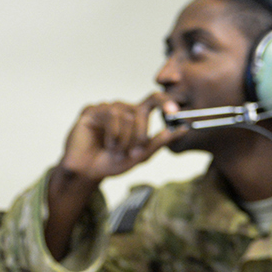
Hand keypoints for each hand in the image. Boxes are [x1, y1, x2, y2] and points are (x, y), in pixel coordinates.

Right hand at [58, 92, 184, 182]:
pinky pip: (111, 115)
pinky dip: (113, 134)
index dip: (165, 101)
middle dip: (140, 136)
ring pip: (127, 116)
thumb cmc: (112, 162)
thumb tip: (183, 129)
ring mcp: (107, 108)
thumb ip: (160, 142)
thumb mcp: (141, 156)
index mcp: (136, 116)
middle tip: (131, 152)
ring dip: (125, 139)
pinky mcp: (92, 111)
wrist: (88, 172)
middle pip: (142, 111)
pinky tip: (108, 144)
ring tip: (116, 150)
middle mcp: (122, 109)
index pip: (154, 99)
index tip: (174, 112)